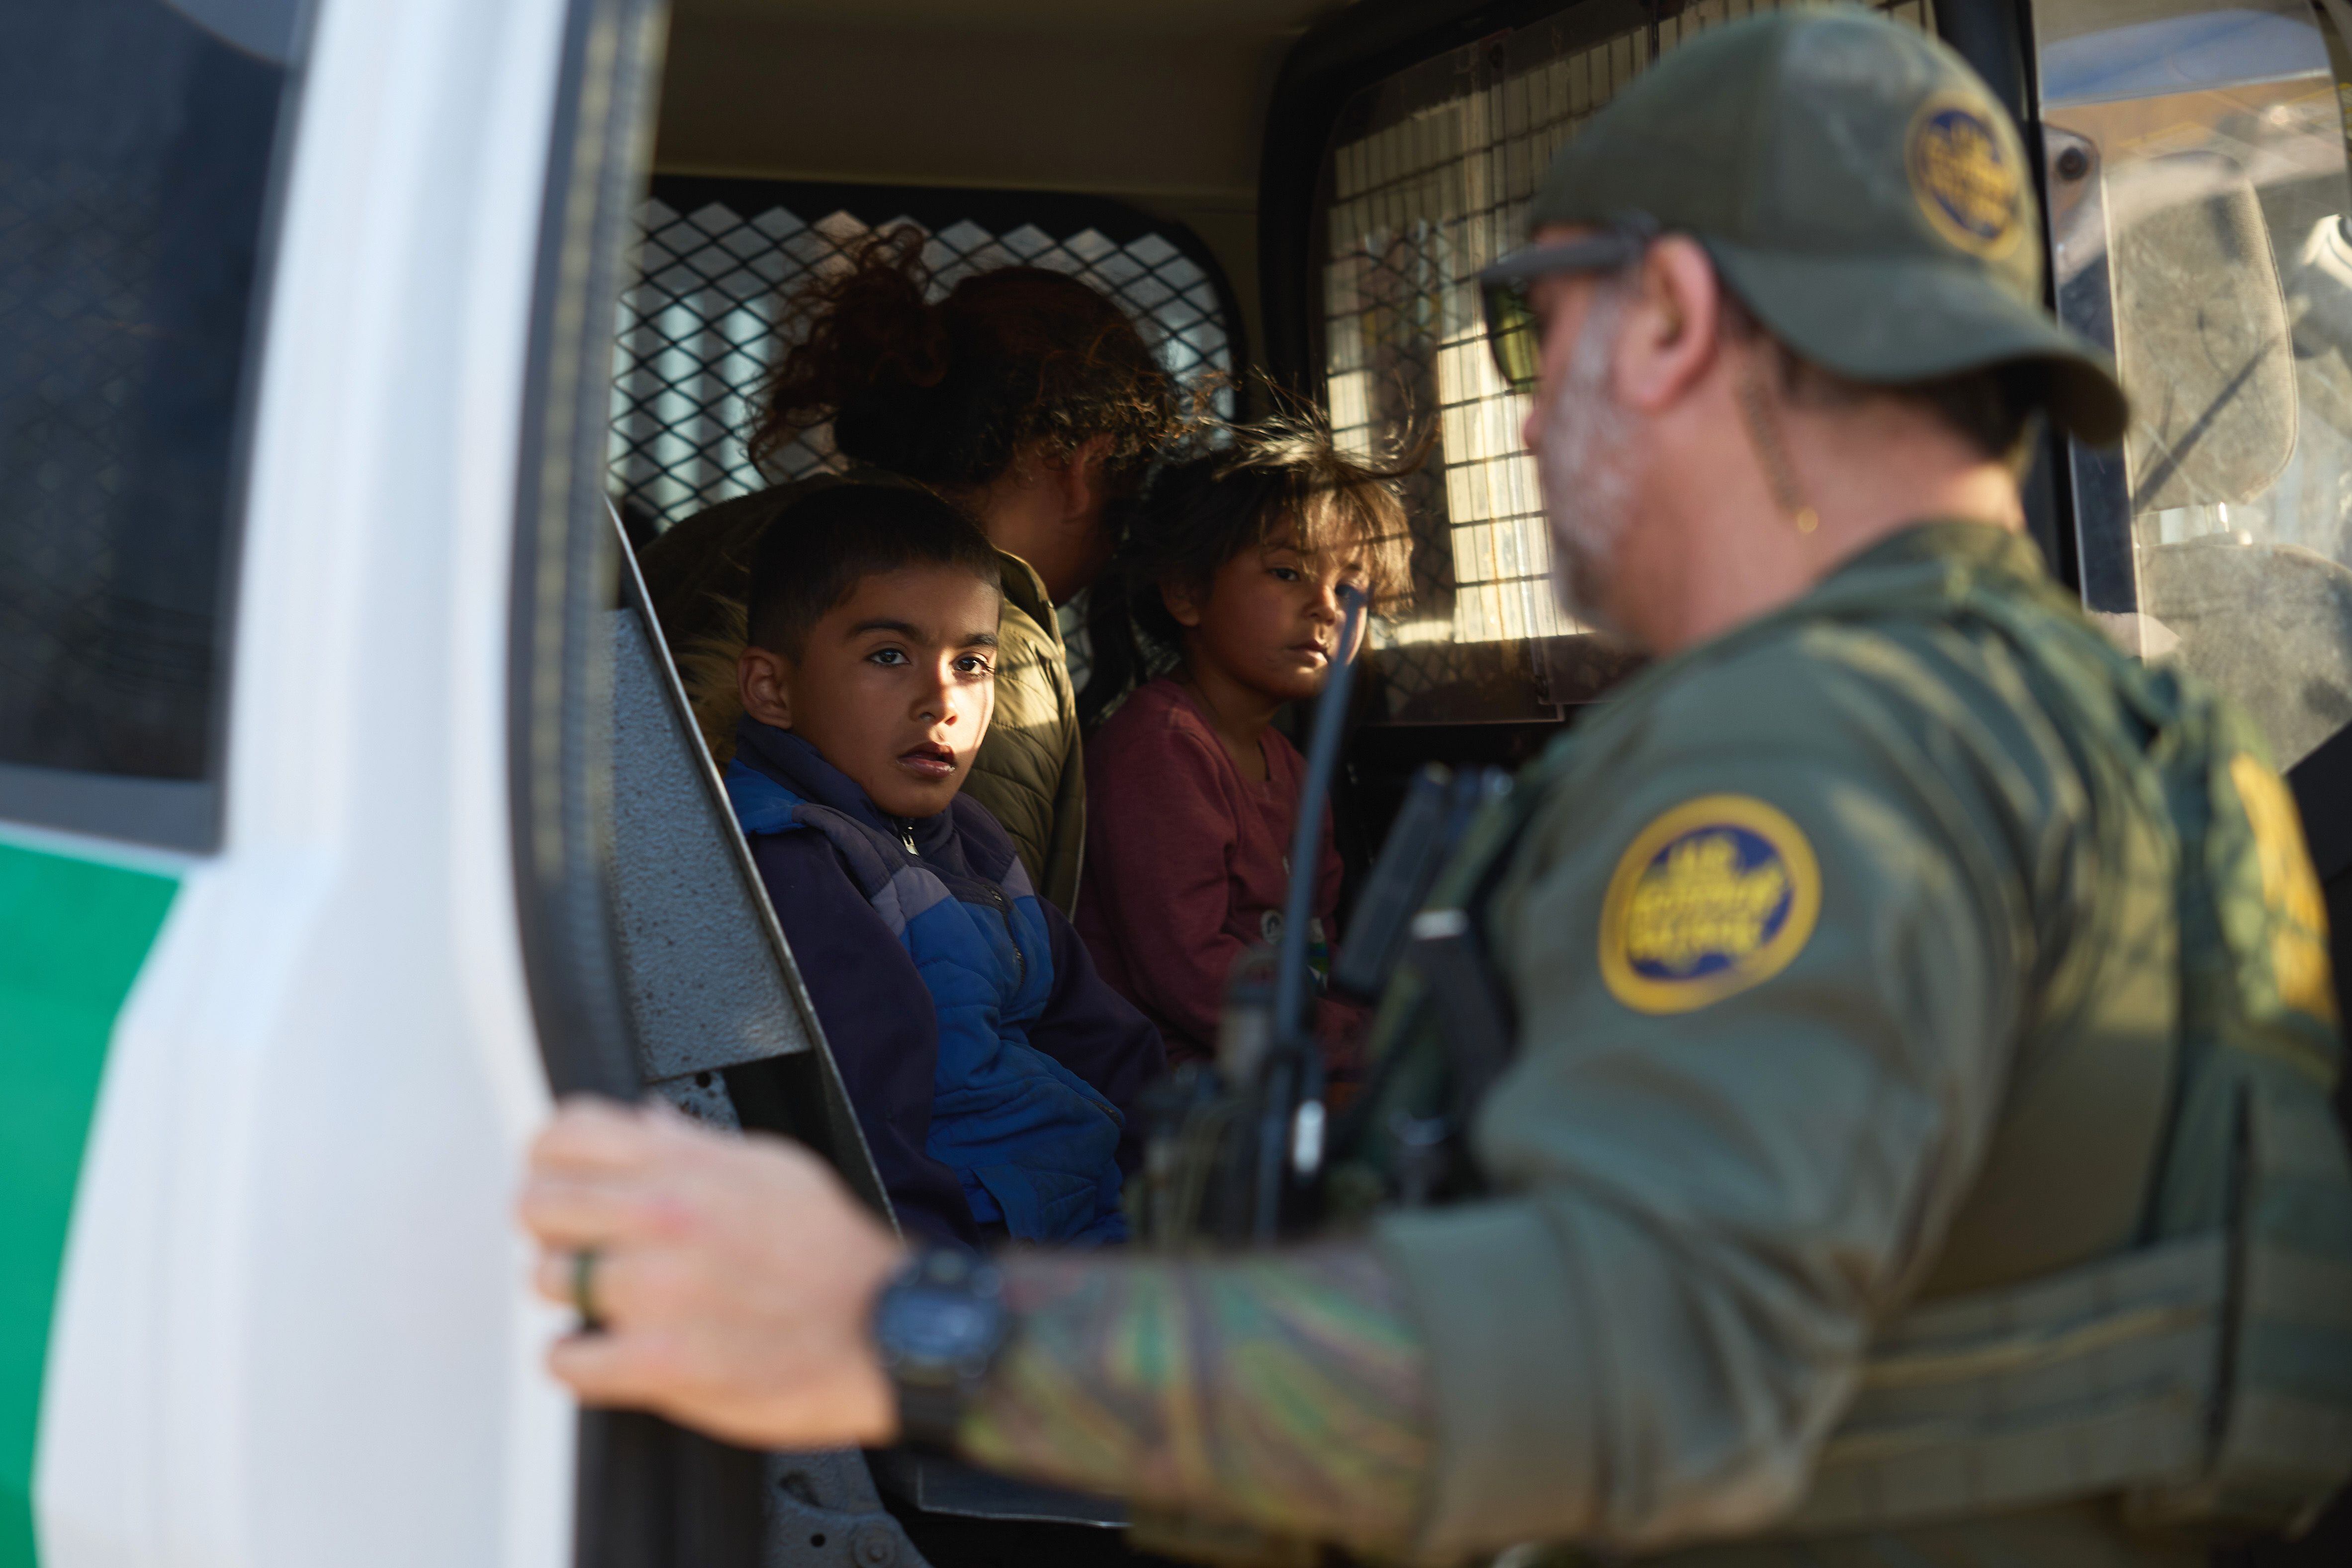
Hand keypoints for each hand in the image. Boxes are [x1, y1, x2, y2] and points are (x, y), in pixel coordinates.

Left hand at [518, 1096, 907, 1448]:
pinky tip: (606, 1352)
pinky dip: (577, 1360)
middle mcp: (664, 1218)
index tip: (561, 1179)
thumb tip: (644, 1120)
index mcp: (689, 1165)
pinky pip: (566, 1360)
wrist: (883, 1330)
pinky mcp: (659, 1364)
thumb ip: (695, 1145)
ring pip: (549, 1280)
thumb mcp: (774, 1168)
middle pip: (537, 1205)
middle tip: (584, 1245)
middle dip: (556, 1227)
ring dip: (571, 1294)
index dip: (552, 1158)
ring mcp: (658, 1292)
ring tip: (610, 1300)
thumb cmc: (832, 1252)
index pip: (565, 1133)